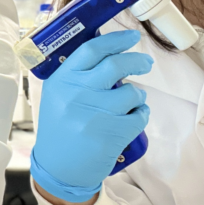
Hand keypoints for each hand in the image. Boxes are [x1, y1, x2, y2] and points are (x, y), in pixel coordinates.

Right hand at [31, 29, 151, 204]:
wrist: (59, 168)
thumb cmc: (60, 127)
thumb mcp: (58, 95)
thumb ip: (76, 75)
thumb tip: (108, 52)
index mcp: (62, 80)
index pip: (92, 49)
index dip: (116, 39)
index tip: (132, 36)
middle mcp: (77, 94)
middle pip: (116, 65)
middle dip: (137, 61)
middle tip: (146, 62)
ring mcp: (95, 114)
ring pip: (132, 92)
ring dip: (138, 95)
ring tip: (132, 101)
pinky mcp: (111, 134)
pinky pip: (139, 115)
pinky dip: (142, 113)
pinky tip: (134, 117)